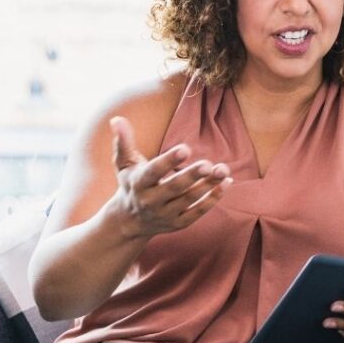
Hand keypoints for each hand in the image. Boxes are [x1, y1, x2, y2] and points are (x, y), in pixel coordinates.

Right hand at [110, 115, 231, 237]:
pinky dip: (212, 199)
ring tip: (223, 169)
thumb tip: (117, 119)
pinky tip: (226, 183)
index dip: (169, 161)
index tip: (186, 149)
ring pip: (189, 200)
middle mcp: (151, 201)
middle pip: (174, 188)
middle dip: (192, 176)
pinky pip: (197, 212)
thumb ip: (123, 142)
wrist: (129, 221)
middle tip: (210, 164)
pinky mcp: (178, 223)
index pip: (153, 172)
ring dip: (208, 185)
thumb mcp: (124, 164)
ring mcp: (165, 214)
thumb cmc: (131, 184)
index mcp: (138, 183)